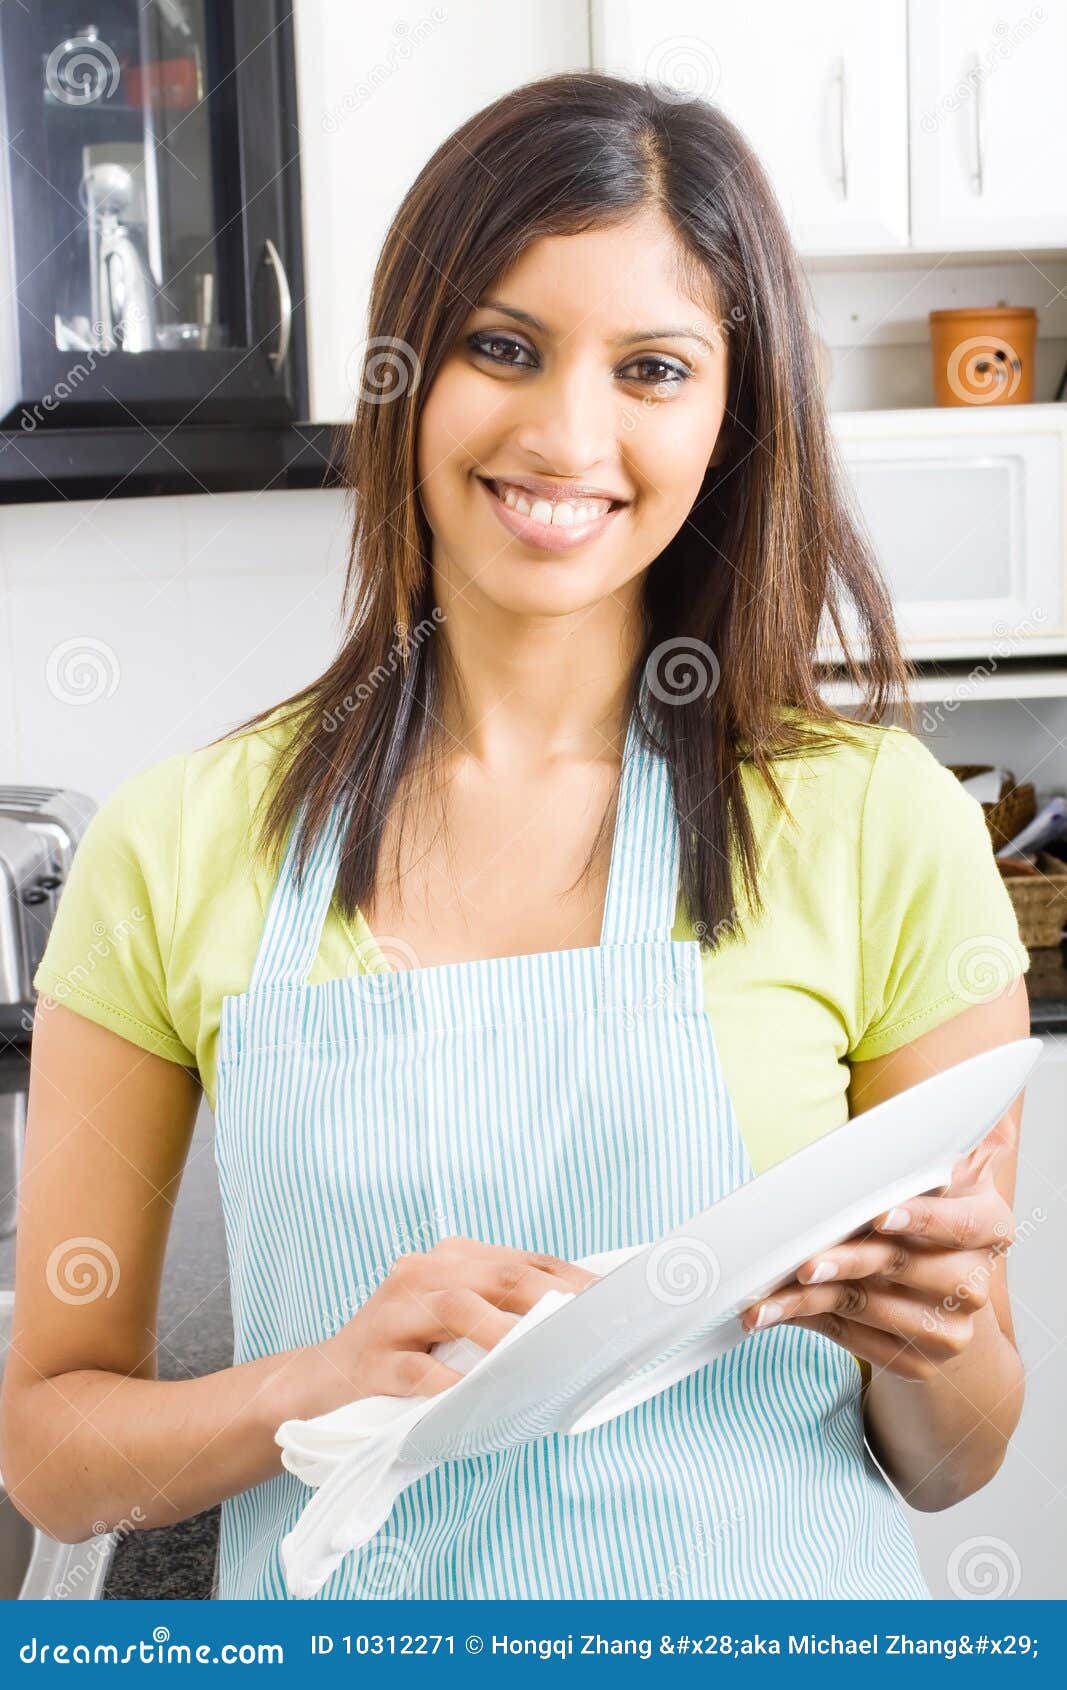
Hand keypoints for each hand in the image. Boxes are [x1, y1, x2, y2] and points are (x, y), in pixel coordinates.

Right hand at [320, 1234, 599, 1401]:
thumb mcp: (458, 1325)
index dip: (574, 1281)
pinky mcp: (371, 1359)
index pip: (527, 1262)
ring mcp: (394, 1313)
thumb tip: (581, 1331)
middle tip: (594, 1325)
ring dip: (504, 1330)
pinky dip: (447, 1382)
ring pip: (457, 1306)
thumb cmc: (407, 1355)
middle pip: (501, 1276)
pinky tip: (472, 1396)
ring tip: (540, 1354)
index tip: (617, 1303)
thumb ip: (507, 1318)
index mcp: (453, 1258)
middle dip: (553, 1298)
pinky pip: (415, 1369)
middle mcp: (424, 1272)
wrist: (320, 1384)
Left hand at [739, 1134, 1015, 1379]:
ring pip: (867, 1307)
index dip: (922, 1218)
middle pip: (902, 1267)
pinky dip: (810, 1321)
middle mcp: (975, 1285)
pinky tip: (777, 1311)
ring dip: (809, 1299)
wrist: (937, 1295)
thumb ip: (938, 1160)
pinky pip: (854, 1341)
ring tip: (767, 1294)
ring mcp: (950, 1331)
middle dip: (847, 1262)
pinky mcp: (918, 1364)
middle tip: (803, 1262)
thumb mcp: (937, 1181)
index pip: (960, 1223)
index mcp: (990, 1227)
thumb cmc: (921, 1216)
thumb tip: (948, 1134)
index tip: (881, 1216)